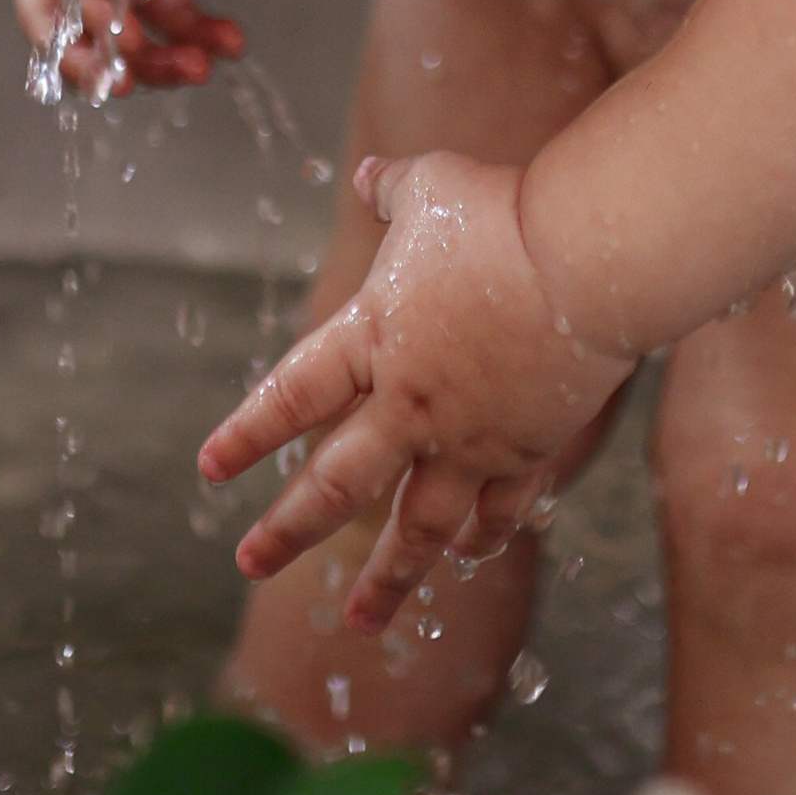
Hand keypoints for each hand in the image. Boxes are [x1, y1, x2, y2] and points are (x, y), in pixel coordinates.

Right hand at [11, 0, 244, 99]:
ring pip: (119, 34)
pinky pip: (167, 17)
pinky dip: (195, 34)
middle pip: (63, 23)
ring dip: (153, 60)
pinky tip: (230, 39)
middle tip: (127, 81)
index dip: (78, 1)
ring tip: (199, 68)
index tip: (112, 26)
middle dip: (91, 59)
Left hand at [199, 152, 635, 629]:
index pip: (293, 396)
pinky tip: (467, 554)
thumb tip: (367, 175)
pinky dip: (481, 536)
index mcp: (373, 338)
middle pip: (337, 483)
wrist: (587, 258)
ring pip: (416, 527)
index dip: (248, 433)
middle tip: (249, 564)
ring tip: (360, 619)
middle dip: (288, 529)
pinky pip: (498, 511)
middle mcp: (410, 403)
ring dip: (386, 575)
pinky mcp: (528, 451)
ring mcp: (470, 438)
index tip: (208, 469)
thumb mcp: (433, 186)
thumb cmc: (503, 212)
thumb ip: (392, 189)